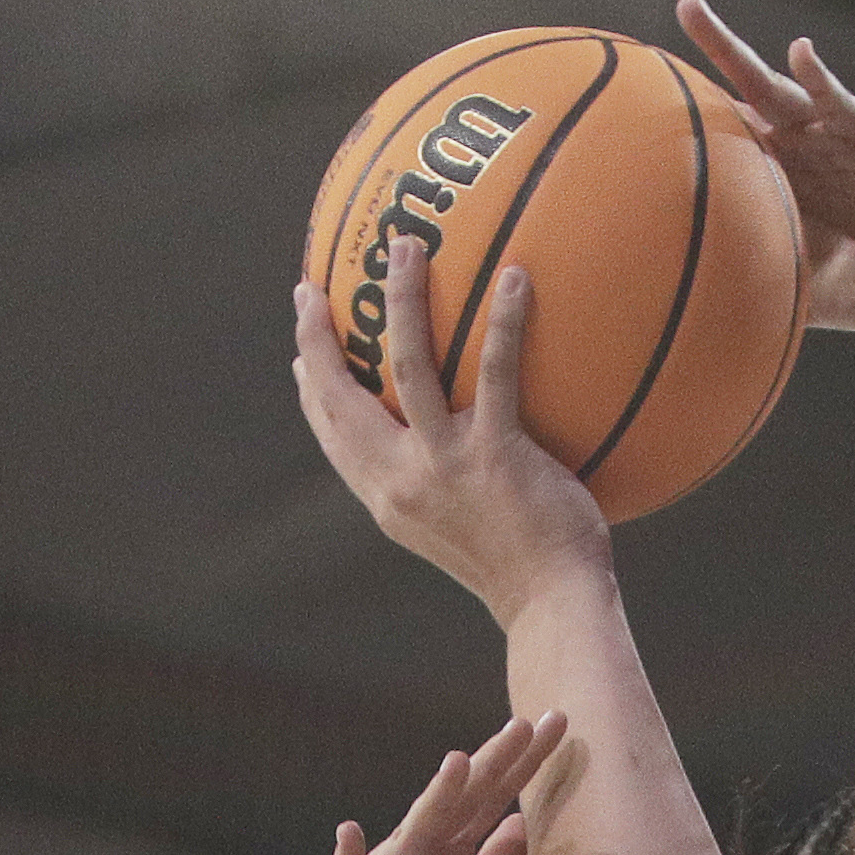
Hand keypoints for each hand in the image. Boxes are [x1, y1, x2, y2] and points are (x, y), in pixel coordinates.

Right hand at [272, 713, 558, 854]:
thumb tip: (523, 824)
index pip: (491, 803)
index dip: (524, 766)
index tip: (559, 724)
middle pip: (459, 806)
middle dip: (492, 766)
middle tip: (526, 724)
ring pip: (411, 837)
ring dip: (432, 801)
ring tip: (458, 762)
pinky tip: (349, 834)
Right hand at [291, 242, 611, 625]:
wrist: (552, 607)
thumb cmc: (522, 570)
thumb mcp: (462, 532)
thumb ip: (443, 490)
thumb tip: (454, 453)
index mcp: (388, 497)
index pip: (334, 435)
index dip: (313, 389)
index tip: (302, 353)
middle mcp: (403, 479)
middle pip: (342, 395)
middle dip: (320, 337)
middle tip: (311, 287)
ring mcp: (446, 465)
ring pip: (408, 366)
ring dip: (401, 300)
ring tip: (402, 247)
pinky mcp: (496, 456)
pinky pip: (496, 375)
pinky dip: (504, 323)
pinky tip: (516, 279)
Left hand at [676, 0, 854, 330]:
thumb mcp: (814, 296)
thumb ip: (770, 295)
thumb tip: (714, 329)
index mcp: (779, 184)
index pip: (722, 148)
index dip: (682, 129)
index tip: (624, 113)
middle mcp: (797, 151)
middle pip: (736, 99)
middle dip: (700, 58)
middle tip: (664, 19)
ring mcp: (828, 139)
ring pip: (772, 86)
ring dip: (731, 50)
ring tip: (690, 11)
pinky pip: (838, 101)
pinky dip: (818, 77)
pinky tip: (798, 53)